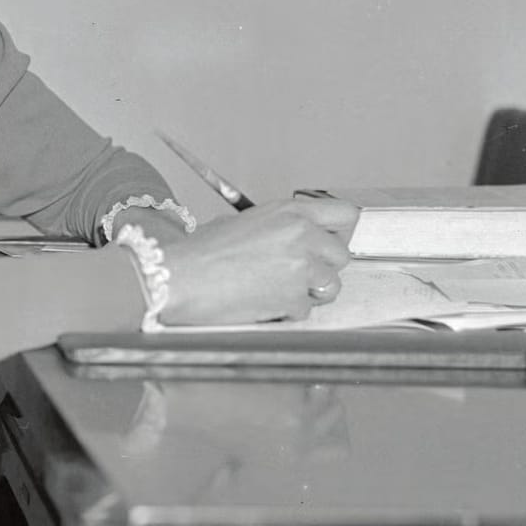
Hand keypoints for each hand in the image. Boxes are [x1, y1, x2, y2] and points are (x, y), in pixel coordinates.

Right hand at [157, 197, 358, 325]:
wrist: (180, 279)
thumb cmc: (199, 254)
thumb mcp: (240, 224)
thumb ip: (275, 228)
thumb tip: (289, 240)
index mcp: (289, 212)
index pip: (344, 214)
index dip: (337, 233)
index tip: (327, 244)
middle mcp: (301, 236)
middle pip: (341, 255)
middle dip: (322, 269)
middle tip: (295, 275)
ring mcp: (301, 268)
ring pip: (330, 287)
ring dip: (307, 294)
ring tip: (275, 292)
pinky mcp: (294, 298)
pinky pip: (304, 311)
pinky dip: (286, 314)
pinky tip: (261, 304)